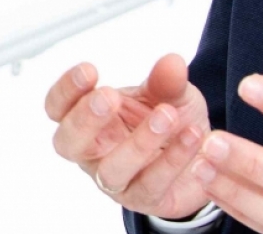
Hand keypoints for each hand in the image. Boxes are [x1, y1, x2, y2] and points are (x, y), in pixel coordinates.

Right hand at [44, 54, 213, 220]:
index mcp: (88, 120)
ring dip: (137, 143)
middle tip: (110, 97)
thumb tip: (172, 62)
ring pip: (110, 171)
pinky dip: (172, 160)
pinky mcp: (144, 199)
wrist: (204, 158)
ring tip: (166, 116)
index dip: (66, 90)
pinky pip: (151, 185)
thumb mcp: (170, 95)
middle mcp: (93, 153)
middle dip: (85, 119)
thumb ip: (166, 81)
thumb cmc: (171, 122)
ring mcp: (115, 181)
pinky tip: (191, 136)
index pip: (58, 107)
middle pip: (68, 143)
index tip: (90, 70)